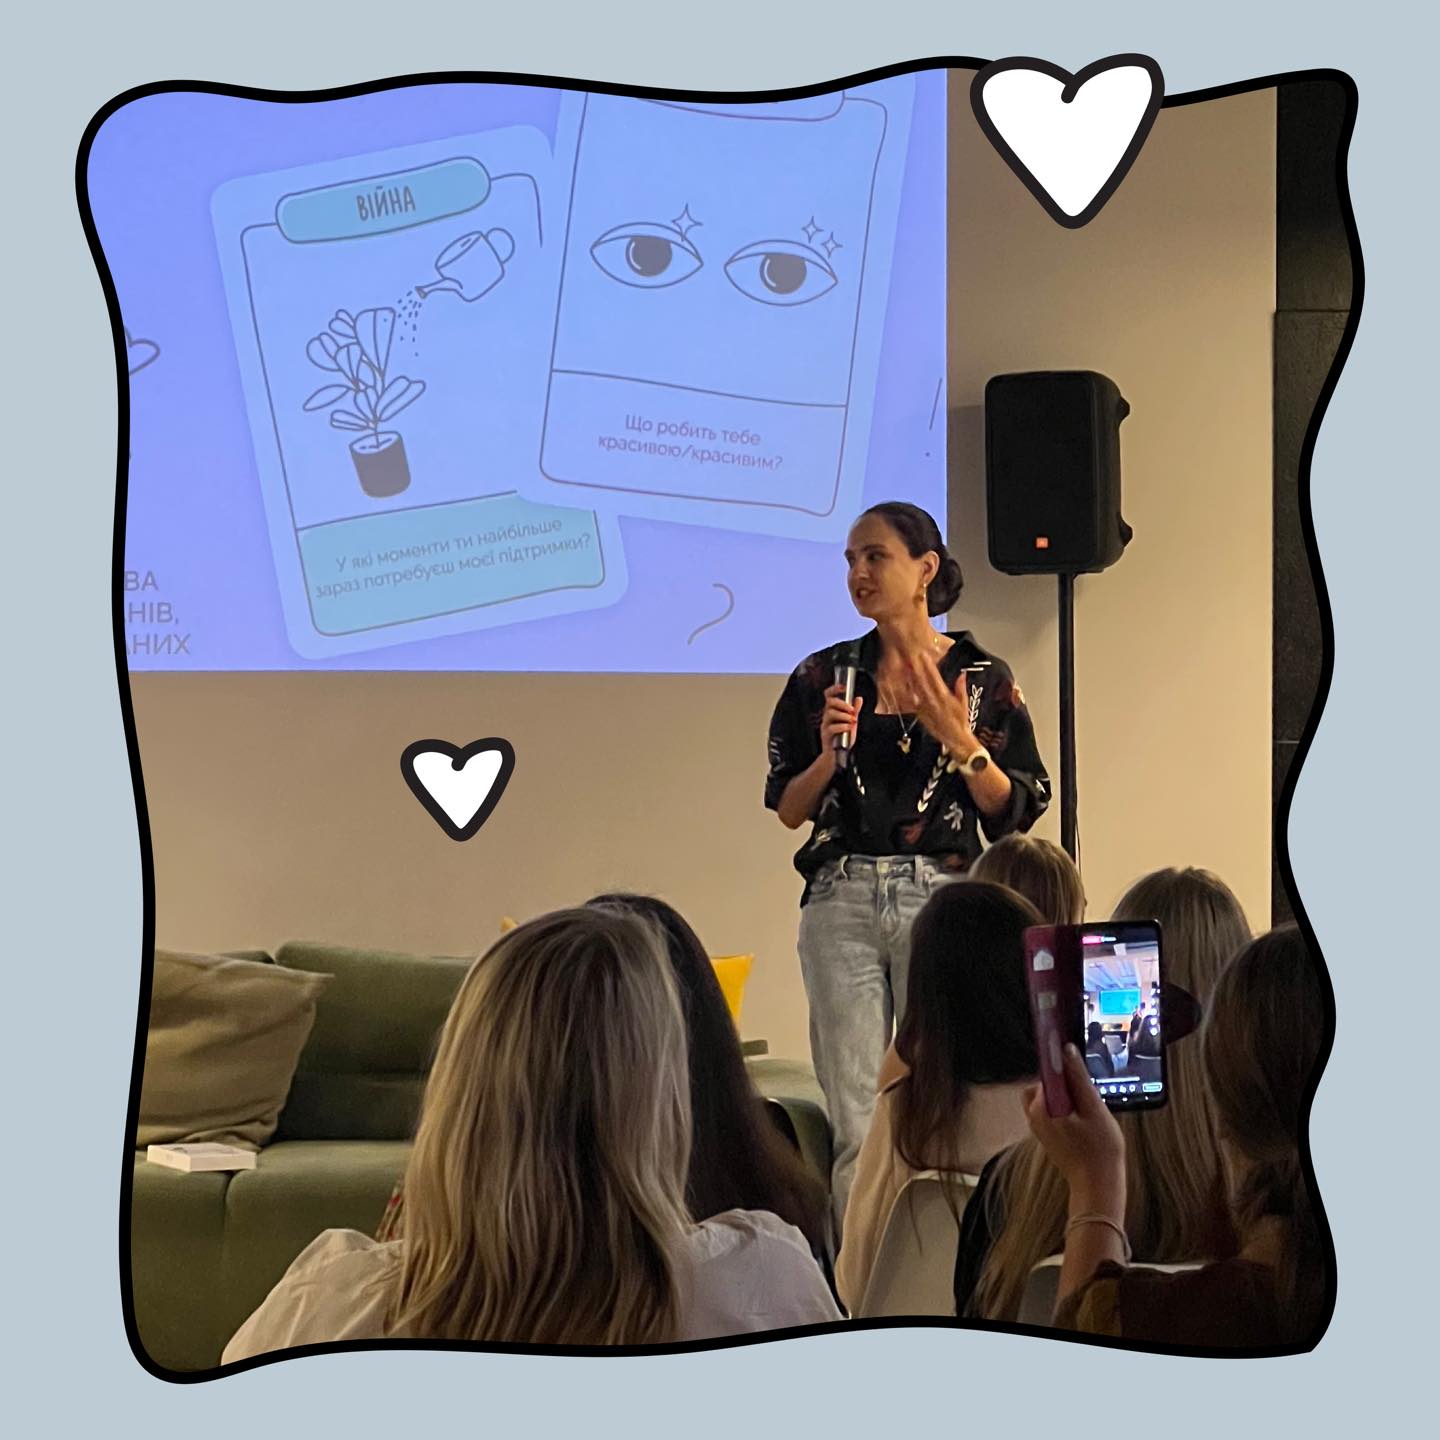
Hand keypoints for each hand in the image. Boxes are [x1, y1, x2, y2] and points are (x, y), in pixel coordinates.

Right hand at [820, 682, 863, 752]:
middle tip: (852, 710)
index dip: (835, 689)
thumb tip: (859, 698)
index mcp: (832, 711)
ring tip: (853, 720)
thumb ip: (855, 711)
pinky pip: (831, 727)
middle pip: (829, 702)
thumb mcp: (852, 723)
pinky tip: (849, 728)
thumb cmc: (843, 739)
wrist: (837, 756)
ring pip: (830, 713)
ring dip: (843, 715)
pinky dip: (842, 726)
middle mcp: (827, 716)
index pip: (829, 696)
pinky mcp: (825, 735)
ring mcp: (825, 725)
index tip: (844, 687)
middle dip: (842, 704)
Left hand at [902, 650, 972, 750]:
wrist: (955, 739)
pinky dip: (908, 693)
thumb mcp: (964, 703)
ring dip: (910, 678)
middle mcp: (933, 702)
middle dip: (916, 669)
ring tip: (905, 667)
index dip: (929, 666)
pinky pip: (912, 702)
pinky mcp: (920, 715)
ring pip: (915, 690)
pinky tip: (903, 685)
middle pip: (922, 682)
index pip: (935, 678)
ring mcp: (925, 709)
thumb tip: (962, 674)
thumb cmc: (961, 721)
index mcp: (945, 697)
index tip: (924, 656)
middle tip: (910, 657)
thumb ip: (961, 688)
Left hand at [1024, 1044, 1126, 1207]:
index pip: (1046, 1070)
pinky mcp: (1046, 1134)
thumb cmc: (1100, 1151)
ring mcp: (1039, 1126)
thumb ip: (1079, 1078)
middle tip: (1087, 1094)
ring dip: (1066, 1095)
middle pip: (1046, 1082)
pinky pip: (1052, 1110)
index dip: (1060, 1060)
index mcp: (1042, 1106)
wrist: (1098, 1187)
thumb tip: (1067, 1051)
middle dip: (1065, 1081)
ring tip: (1088, 1109)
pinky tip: (1085, 1119)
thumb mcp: (1094, 1109)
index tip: (1072, 1054)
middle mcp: (1034, 1115)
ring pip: (1049, 1096)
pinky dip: (1065, 1107)